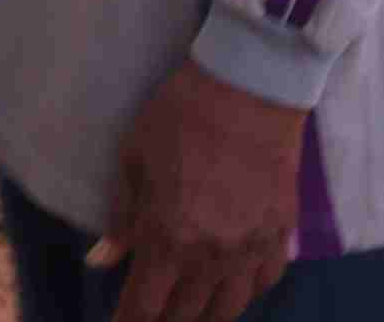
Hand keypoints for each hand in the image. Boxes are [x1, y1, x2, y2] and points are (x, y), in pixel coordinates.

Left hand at [101, 59, 303, 321]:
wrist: (249, 85)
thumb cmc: (180, 114)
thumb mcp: (133, 159)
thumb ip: (121, 217)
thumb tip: (102, 260)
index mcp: (169, 238)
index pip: (144, 306)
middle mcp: (212, 255)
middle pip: (185, 314)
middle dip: (161, 318)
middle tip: (148, 309)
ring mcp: (251, 248)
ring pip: (228, 309)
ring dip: (202, 313)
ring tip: (186, 304)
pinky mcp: (281, 233)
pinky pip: (264, 282)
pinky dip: (244, 290)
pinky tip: (229, 281)